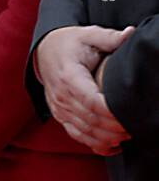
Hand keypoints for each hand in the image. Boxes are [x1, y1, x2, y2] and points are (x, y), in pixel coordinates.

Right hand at [36, 25, 131, 154]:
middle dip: (115, 127)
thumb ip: (109, 37)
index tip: (131, 113)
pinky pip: (76, 135)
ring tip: (128, 136)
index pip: (91, 101)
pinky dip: (94, 144)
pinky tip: (113, 147)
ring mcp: (59, 108)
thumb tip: (130, 33)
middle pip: (90, 120)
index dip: (112, 112)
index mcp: (69, 77)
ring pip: (84, 131)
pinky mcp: (60, 115)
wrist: (44, 51)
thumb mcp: (88, 35)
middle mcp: (61, 96)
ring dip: (107, 138)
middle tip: (137, 126)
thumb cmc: (70, 43)